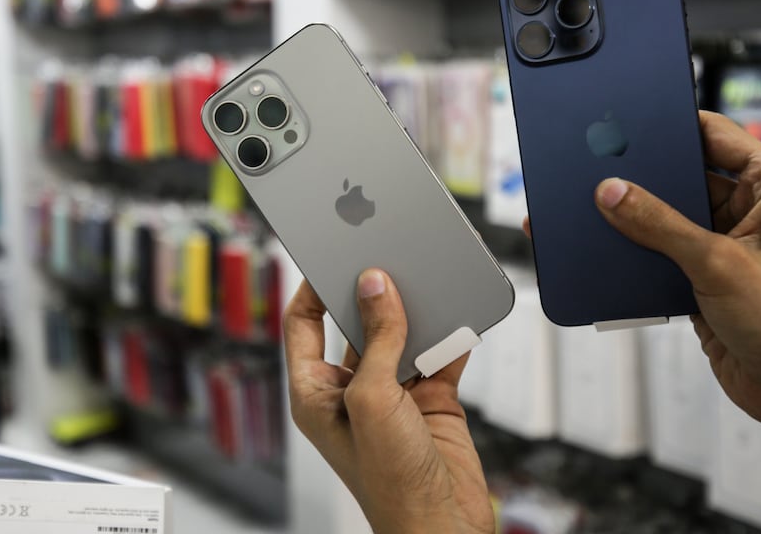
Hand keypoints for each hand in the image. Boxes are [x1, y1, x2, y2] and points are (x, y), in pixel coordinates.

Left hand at [284, 270, 493, 533]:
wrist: (444, 524)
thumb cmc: (391, 482)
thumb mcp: (373, 399)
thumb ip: (377, 339)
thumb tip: (374, 285)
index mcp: (316, 393)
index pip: (304, 324)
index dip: (313, 287)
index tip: (330, 254)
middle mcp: (352, 390)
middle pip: (357, 323)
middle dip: (372, 292)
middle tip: (385, 255)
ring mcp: (393, 393)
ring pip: (401, 334)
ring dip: (415, 310)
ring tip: (424, 277)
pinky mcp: (431, 398)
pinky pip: (439, 352)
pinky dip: (449, 333)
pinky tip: (456, 311)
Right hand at [589, 111, 760, 434]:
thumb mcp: (720, 265)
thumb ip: (660, 225)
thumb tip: (614, 193)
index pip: (717, 135)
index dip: (673, 127)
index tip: (630, 126)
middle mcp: (757, 212)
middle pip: (687, 176)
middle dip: (646, 178)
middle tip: (601, 170)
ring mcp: (732, 247)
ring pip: (671, 218)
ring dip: (639, 221)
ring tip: (596, 212)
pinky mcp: (710, 279)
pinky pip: (665, 254)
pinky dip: (640, 255)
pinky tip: (610, 254)